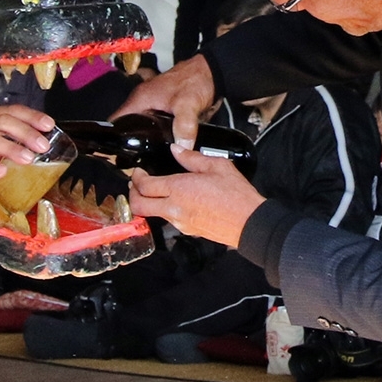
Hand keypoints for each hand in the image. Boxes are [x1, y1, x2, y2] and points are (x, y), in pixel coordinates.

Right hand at [0, 89, 54, 185]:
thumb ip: (6, 134)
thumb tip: (40, 142)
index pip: (11, 111)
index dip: (31, 116)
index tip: (50, 125)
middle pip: (3, 123)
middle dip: (26, 133)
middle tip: (44, 145)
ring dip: (11, 148)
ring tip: (29, 158)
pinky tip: (2, 172)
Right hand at [110, 54, 216, 148]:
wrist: (210, 72)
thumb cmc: (195, 81)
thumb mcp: (188, 104)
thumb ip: (184, 125)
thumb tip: (182, 146)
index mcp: (140, 98)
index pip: (115, 120)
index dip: (114, 137)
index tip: (119, 153)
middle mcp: (142, 101)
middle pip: (127, 126)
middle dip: (130, 142)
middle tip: (135, 160)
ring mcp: (152, 104)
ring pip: (141, 126)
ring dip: (144, 138)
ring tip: (147, 157)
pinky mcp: (163, 108)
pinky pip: (154, 124)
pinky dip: (157, 134)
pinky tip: (163, 145)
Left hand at [128, 144, 264, 247]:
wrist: (249, 223)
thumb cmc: (236, 195)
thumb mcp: (216, 166)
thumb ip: (192, 157)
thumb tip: (176, 150)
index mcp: (178, 189)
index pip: (144, 186)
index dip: (136, 177)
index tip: (138, 172)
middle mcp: (174, 208)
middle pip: (139, 206)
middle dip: (133, 194)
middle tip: (136, 185)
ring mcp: (180, 222)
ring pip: (153, 214)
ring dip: (150, 203)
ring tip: (157, 192)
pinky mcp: (188, 231)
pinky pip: (169, 220)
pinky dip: (165, 211)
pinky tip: (176, 202)